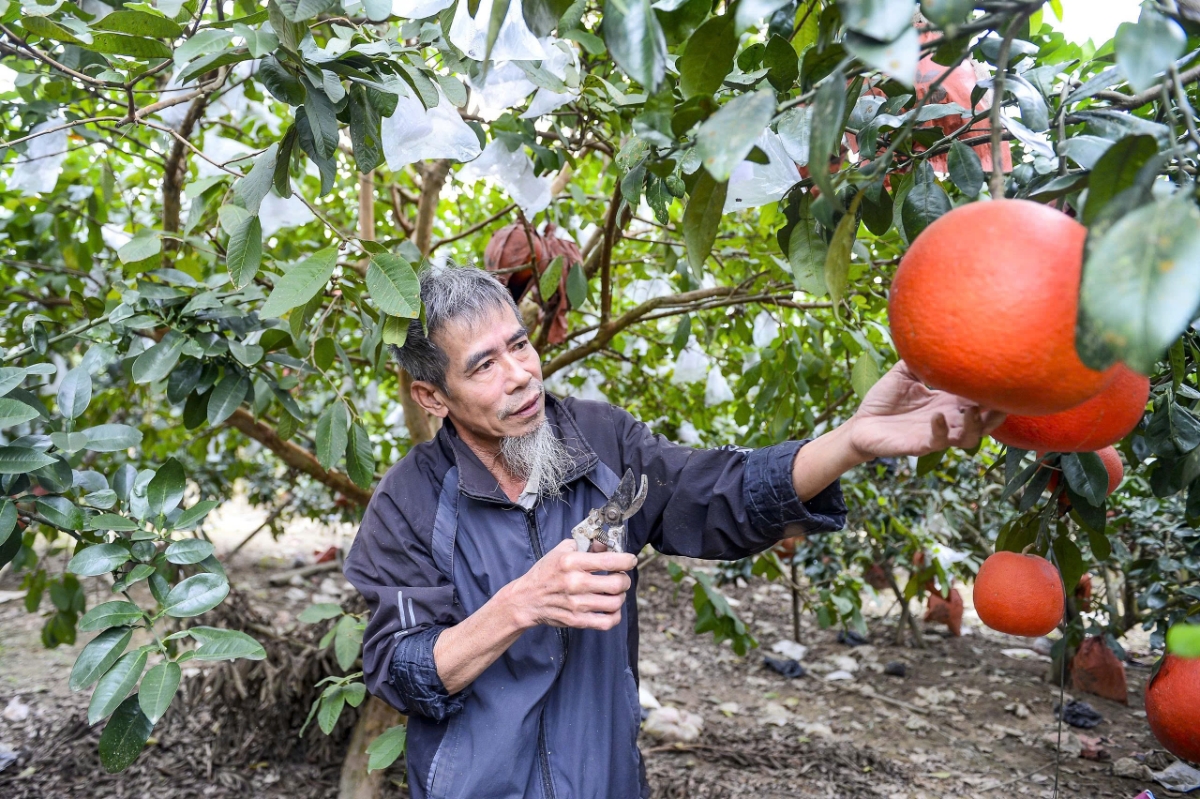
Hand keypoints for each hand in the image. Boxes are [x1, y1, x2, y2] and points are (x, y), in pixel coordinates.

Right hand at [506, 540, 636, 630]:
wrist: (526, 599)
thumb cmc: (545, 573)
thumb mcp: (561, 551)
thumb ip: (586, 545)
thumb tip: (607, 545)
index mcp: (571, 562)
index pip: (609, 561)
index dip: (627, 560)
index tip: (630, 560)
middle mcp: (575, 583)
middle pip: (617, 584)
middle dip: (625, 579)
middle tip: (622, 577)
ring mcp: (576, 604)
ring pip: (615, 603)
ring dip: (621, 597)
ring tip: (615, 593)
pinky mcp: (577, 620)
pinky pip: (606, 622)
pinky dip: (615, 616)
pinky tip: (611, 609)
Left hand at [846, 360, 1005, 459]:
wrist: (861, 423)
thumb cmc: (884, 399)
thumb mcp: (903, 373)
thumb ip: (920, 358)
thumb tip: (935, 335)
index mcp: (948, 402)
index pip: (979, 397)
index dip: (991, 390)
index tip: (999, 375)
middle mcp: (948, 419)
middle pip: (986, 421)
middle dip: (997, 412)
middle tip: (1001, 398)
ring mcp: (936, 434)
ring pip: (970, 437)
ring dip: (976, 425)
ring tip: (973, 408)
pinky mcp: (920, 446)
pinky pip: (938, 442)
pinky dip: (941, 430)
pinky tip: (936, 415)